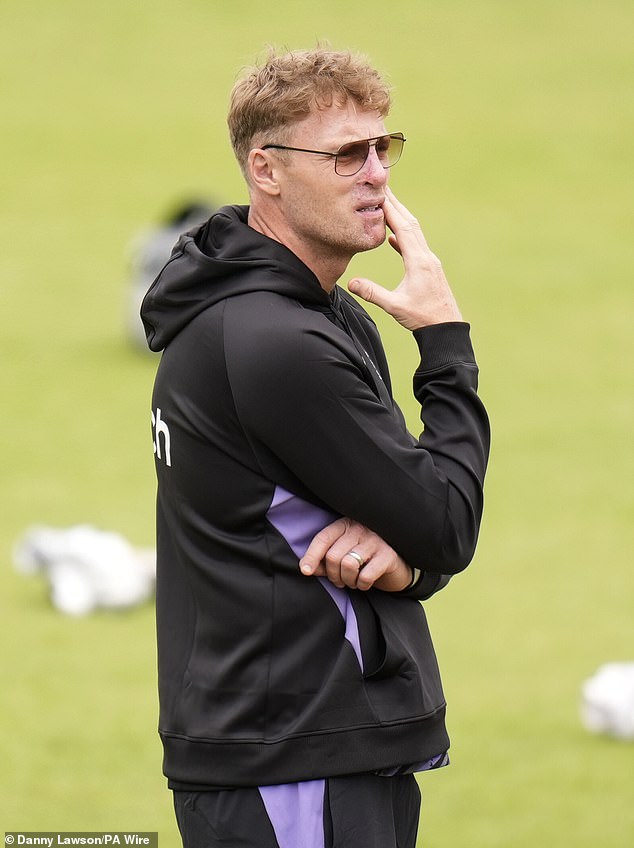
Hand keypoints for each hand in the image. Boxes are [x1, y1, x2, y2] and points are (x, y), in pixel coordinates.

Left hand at [299, 517, 412, 591]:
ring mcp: (375, 540)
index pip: (323, 538)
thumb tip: (307, 569)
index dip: (312, 556)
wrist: (399, 565)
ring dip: (347, 581)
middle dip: (333, 575)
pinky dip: (362, 585)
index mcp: (346, 525)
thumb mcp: (344, 555)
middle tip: (340, 581)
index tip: (306, 571)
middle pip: (333, 556)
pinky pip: (365, 576)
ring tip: (352, 582)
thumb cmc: (366, 559)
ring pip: (347, 565)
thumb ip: (325, 560)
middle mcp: (360, 529)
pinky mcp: (388, 555)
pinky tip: (365, 583)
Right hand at [347, 187, 462, 329]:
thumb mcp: (394, 306)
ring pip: (414, 233)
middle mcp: (426, 257)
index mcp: (418, 261)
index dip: (391, 210)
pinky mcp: (429, 269)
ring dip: (401, 217)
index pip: (403, 228)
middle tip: (384, 188)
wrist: (445, 328)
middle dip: (397, 205)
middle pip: (410, 223)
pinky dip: (404, 237)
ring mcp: (429, 262)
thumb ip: (372, 293)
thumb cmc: (422, 317)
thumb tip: (350, 283)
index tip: (380, 194)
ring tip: (388, 206)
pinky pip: (415, 246)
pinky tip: (394, 238)